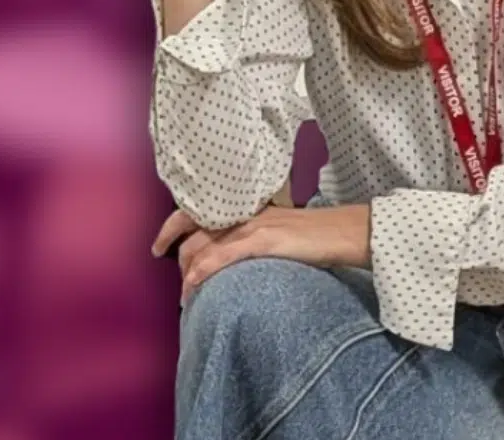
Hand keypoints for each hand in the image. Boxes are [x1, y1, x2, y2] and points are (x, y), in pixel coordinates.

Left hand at [152, 204, 371, 305]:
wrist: (344, 231)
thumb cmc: (317, 234)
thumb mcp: (279, 230)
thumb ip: (256, 236)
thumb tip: (238, 257)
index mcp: (247, 208)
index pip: (198, 211)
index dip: (172, 227)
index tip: (159, 246)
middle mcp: (244, 212)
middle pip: (193, 229)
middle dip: (176, 255)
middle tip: (176, 282)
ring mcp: (252, 225)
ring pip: (203, 244)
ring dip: (187, 272)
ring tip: (185, 296)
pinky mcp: (263, 240)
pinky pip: (223, 255)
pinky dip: (204, 270)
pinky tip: (193, 285)